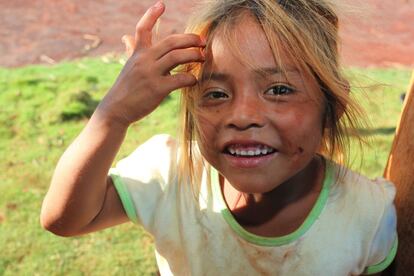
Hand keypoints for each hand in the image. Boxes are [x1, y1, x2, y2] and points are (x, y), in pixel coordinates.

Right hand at [97, 1, 204, 126]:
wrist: (115, 109)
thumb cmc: (125, 88)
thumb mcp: (128, 66)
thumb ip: (132, 50)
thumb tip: (126, 37)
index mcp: (137, 53)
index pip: (142, 29)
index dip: (151, 15)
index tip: (161, 4)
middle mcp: (144, 60)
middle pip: (171, 41)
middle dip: (190, 39)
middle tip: (202, 41)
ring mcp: (150, 73)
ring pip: (177, 57)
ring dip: (194, 55)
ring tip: (203, 57)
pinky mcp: (157, 89)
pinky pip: (180, 79)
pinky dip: (191, 78)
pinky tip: (194, 79)